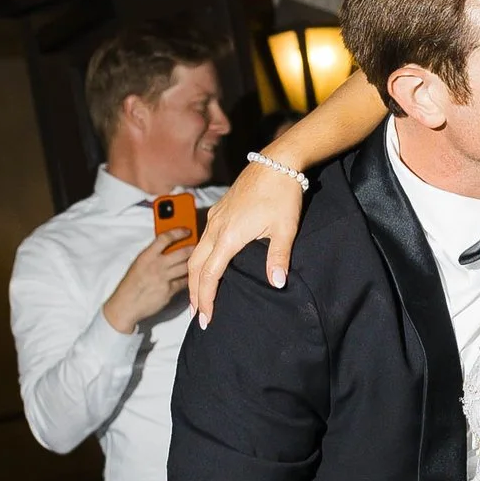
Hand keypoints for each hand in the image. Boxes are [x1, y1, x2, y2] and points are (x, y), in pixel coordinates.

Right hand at [101, 229, 194, 332]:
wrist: (125, 305)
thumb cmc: (130, 285)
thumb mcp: (138, 264)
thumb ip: (153, 254)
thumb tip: (168, 247)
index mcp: (146, 256)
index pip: (165, 238)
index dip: (179, 232)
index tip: (187, 230)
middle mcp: (156, 265)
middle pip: (182, 252)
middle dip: (193, 247)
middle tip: (199, 244)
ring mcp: (163, 279)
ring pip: (186, 267)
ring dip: (194, 262)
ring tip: (200, 259)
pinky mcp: (169, 291)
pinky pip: (184, 282)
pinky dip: (190, 278)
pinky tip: (193, 276)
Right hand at [186, 161, 303, 320]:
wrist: (277, 162)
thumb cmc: (282, 195)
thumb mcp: (285, 229)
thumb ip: (278, 258)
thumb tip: (276, 284)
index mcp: (228, 237)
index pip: (210, 275)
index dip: (206, 299)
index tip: (205, 318)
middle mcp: (215, 228)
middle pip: (195, 267)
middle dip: (194, 293)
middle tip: (196, 316)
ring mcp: (215, 218)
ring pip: (196, 253)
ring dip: (195, 277)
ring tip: (198, 296)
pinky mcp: (219, 211)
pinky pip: (202, 240)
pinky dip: (200, 259)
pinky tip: (208, 265)